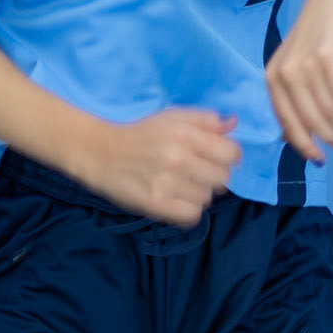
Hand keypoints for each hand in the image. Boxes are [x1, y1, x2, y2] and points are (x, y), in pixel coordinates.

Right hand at [77, 109, 240, 225]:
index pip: (232, 154)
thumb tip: (233, 123)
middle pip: (223, 179)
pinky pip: (192, 215)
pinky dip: (188, 209)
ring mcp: (167, 184)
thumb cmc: (140, 134)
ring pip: (207, 198)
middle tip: (195, 172)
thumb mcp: (172, 117)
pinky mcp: (156, 205)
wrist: (100, 152)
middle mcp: (179, 159)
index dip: (226, 156)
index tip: (213, 157)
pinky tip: (177, 199)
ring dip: (198, 192)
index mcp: (186, 135)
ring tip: (180, 184)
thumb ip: (205, 120)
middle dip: (212, 175)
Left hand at [265, 0, 332, 164]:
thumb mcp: (296, 66)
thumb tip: (289, 138)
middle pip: (310, 120)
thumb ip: (291, 97)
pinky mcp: (327, 55)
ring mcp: (303, 64)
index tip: (321, 160)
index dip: (305, 145)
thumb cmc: (318, 35)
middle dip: (331, 139)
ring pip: (328, 109)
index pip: (287, 124)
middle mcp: (283, 74)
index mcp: (272, 80)